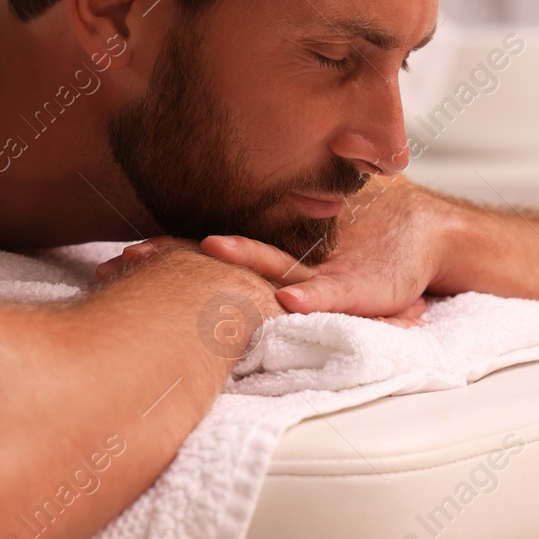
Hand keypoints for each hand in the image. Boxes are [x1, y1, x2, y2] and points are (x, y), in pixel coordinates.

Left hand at [97, 225, 429, 328]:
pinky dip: (310, 297)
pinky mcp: (356, 287)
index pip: (200, 256)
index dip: (160, 256)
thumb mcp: (300, 282)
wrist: (423, 233)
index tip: (115, 261)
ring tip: (209, 250)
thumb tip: (186, 305)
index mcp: (265, 260)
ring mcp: (316, 272)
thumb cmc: (354, 260)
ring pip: (267, 265)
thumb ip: (254, 286)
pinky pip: (329, 294)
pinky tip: (288, 302)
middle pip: (221, 256)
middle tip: (126, 259)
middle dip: (174, 257)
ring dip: (239, 260)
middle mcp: (284, 261)